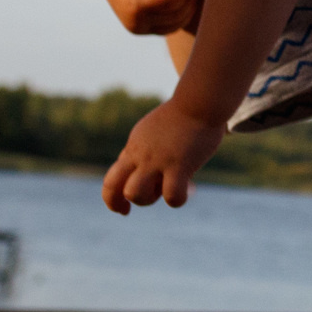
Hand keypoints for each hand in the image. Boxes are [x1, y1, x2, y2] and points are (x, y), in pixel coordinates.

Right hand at [101, 0, 203, 35]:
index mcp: (135, 3)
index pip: (172, 0)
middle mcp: (136, 21)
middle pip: (176, 13)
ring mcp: (139, 29)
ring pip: (177, 24)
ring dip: (188, 8)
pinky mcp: (144, 31)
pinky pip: (171, 29)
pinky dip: (182, 17)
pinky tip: (181, 3)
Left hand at [102, 99, 222, 213]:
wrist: (200, 101)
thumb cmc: (183, 115)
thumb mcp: (153, 131)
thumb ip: (143, 151)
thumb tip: (142, 170)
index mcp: (134, 148)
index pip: (111, 181)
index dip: (112, 201)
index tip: (123, 210)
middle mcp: (141, 155)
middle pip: (115, 188)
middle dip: (129, 200)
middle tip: (152, 193)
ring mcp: (158, 160)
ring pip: (135, 193)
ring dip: (150, 199)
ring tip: (167, 187)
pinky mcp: (180, 164)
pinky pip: (171, 195)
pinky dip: (178, 199)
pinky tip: (188, 189)